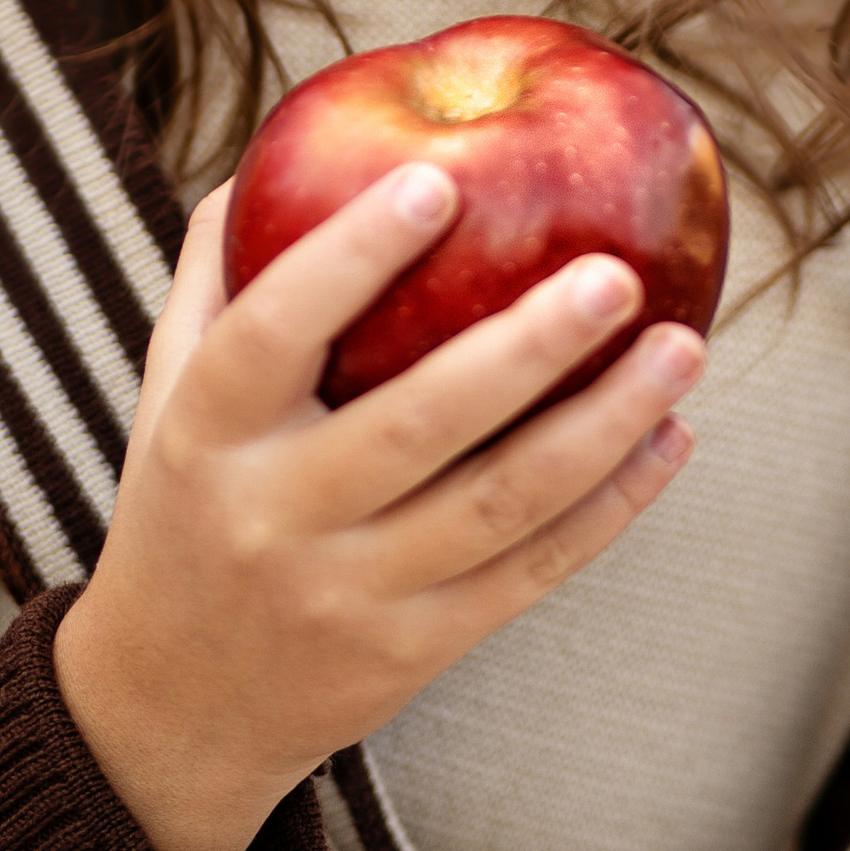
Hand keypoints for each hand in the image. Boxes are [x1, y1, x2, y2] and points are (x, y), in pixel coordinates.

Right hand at [53, 163, 700, 850]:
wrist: (175, 706)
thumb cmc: (189, 504)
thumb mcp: (167, 395)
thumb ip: (218, 275)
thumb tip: (285, 143)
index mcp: (207, 432)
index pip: (274, 330)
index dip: (352, 255)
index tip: (440, 178)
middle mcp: (274, 516)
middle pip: (415, 423)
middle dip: (527, 346)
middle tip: (615, 271)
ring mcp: (349, 592)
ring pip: (498, 504)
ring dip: (603, 424)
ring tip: (682, 347)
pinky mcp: (415, 650)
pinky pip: (530, 572)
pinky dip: (611, 506)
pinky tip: (671, 438)